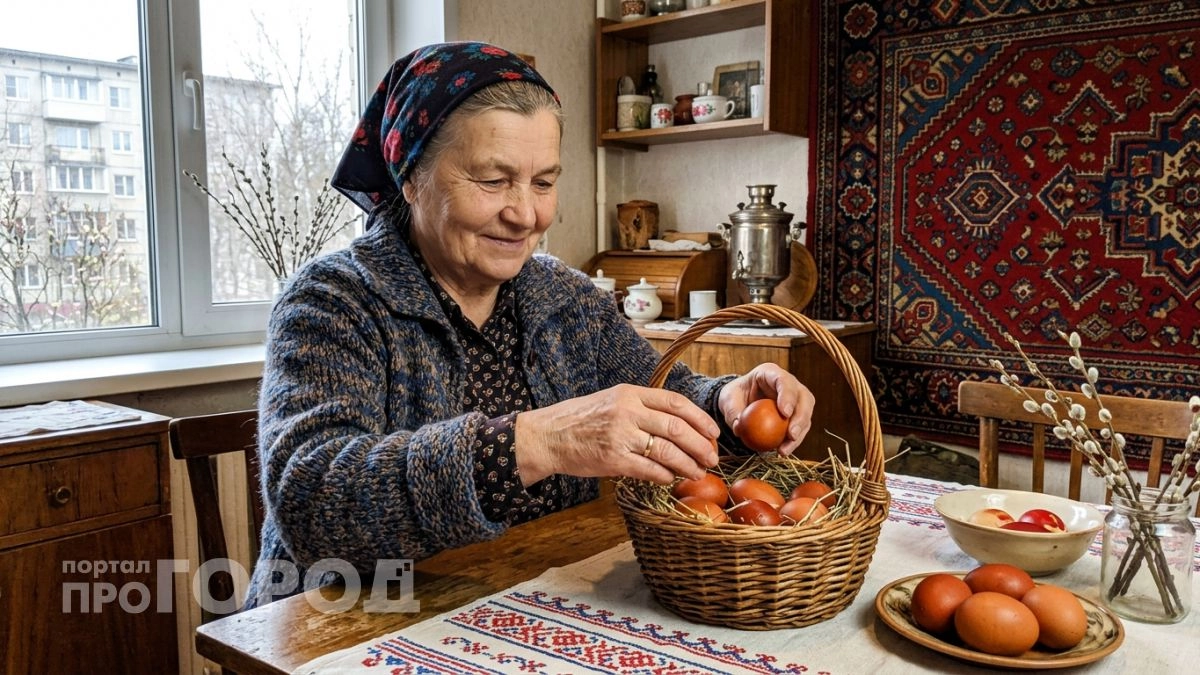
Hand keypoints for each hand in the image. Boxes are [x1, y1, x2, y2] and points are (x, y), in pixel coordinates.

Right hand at [513, 384, 720, 484]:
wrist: (547, 436)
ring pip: (667, 451)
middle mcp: (627, 411)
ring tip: (698, 472)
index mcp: (629, 393)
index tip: (713, 433)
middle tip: (712, 458)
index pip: (675, 403)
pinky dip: (665, 475)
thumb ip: (641, 407)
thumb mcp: (611, 400)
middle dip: (700, 445)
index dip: (700, 419)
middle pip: (677, 428)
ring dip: (688, 464)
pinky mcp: (613, 460)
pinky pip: (649, 469)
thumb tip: (678, 423)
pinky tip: (671, 479)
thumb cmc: (580, 420)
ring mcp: (620, 436)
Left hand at [717, 363, 814, 455]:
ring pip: (806, 414)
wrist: (739, 402)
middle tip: (791, 434)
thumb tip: (738, 427)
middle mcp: (788, 383)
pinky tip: (783, 451)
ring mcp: (795, 398)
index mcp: (770, 373)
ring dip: (799, 433)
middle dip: (801, 417)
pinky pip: (800, 427)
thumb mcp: (728, 401)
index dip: (788, 395)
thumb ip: (733, 412)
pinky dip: (793, 441)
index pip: (784, 380)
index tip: (784, 413)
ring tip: (785, 450)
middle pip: (804, 397)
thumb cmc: (734, 396)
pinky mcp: (796, 414)